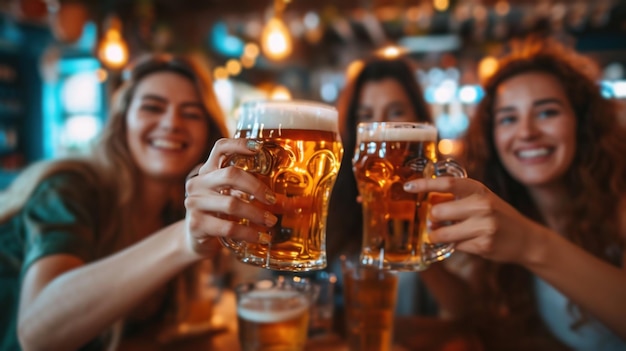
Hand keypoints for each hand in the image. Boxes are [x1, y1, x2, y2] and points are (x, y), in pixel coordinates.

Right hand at [184, 138, 277, 254]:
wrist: (196, 240)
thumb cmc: (219, 214)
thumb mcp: (230, 197)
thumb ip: (250, 192)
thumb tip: (288, 200)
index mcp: (207, 171)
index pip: (220, 148)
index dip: (239, 144)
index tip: (259, 147)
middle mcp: (198, 183)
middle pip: (230, 175)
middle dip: (256, 186)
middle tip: (273, 199)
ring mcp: (194, 203)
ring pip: (231, 204)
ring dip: (256, 213)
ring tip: (271, 221)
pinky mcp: (196, 224)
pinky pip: (228, 227)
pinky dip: (249, 233)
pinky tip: (262, 237)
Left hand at [403, 177, 545, 264]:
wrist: (525, 238)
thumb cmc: (498, 215)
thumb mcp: (482, 197)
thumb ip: (458, 196)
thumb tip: (426, 199)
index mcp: (479, 189)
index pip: (446, 184)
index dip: (424, 185)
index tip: (408, 187)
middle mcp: (482, 205)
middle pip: (438, 211)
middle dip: (432, 218)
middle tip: (434, 220)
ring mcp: (484, 226)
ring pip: (443, 233)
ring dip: (437, 235)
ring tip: (440, 233)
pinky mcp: (483, 245)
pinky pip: (454, 246)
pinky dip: (454, 245)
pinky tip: (465, 241)